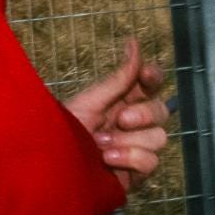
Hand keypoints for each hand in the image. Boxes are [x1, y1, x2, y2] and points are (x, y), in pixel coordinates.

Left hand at [62, 37, 170, 192]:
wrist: (53, 165)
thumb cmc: (66, 129)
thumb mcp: (91, 100)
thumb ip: (119, 78)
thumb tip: (134, 42)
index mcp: (123, 100)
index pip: (151, 84)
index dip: (154, 76)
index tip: (145, 74)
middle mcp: (134, 123)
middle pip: (161, 110)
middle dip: (144, 114)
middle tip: (121, 120)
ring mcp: (137, 148)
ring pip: (159, 137)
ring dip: (130, 140)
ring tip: (101, 144)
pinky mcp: (136, 172)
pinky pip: (151, 161)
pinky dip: (130, 158)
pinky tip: (108, 159)